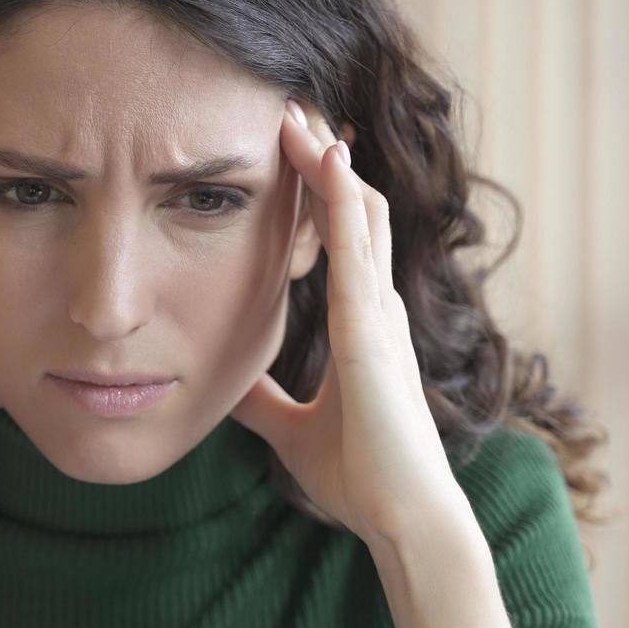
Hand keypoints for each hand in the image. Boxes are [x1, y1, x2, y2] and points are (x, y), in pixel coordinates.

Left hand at [228, 98, 461, 546]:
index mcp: (361, 323)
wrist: (401, 517)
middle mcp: (375, 307)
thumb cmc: (362, 475)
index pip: (342, 238)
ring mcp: (379, 314)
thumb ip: (265, 400)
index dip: (320, 192)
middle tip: (288, 110)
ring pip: (360, 216)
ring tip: (297, 115)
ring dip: (328, 165)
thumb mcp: (292, 427)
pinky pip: (356, 253)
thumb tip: (227, 385)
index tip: (289, 151)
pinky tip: (326, 164)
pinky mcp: (372, 332)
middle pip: (354, 210)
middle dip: (323, 160)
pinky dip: (340, 205)